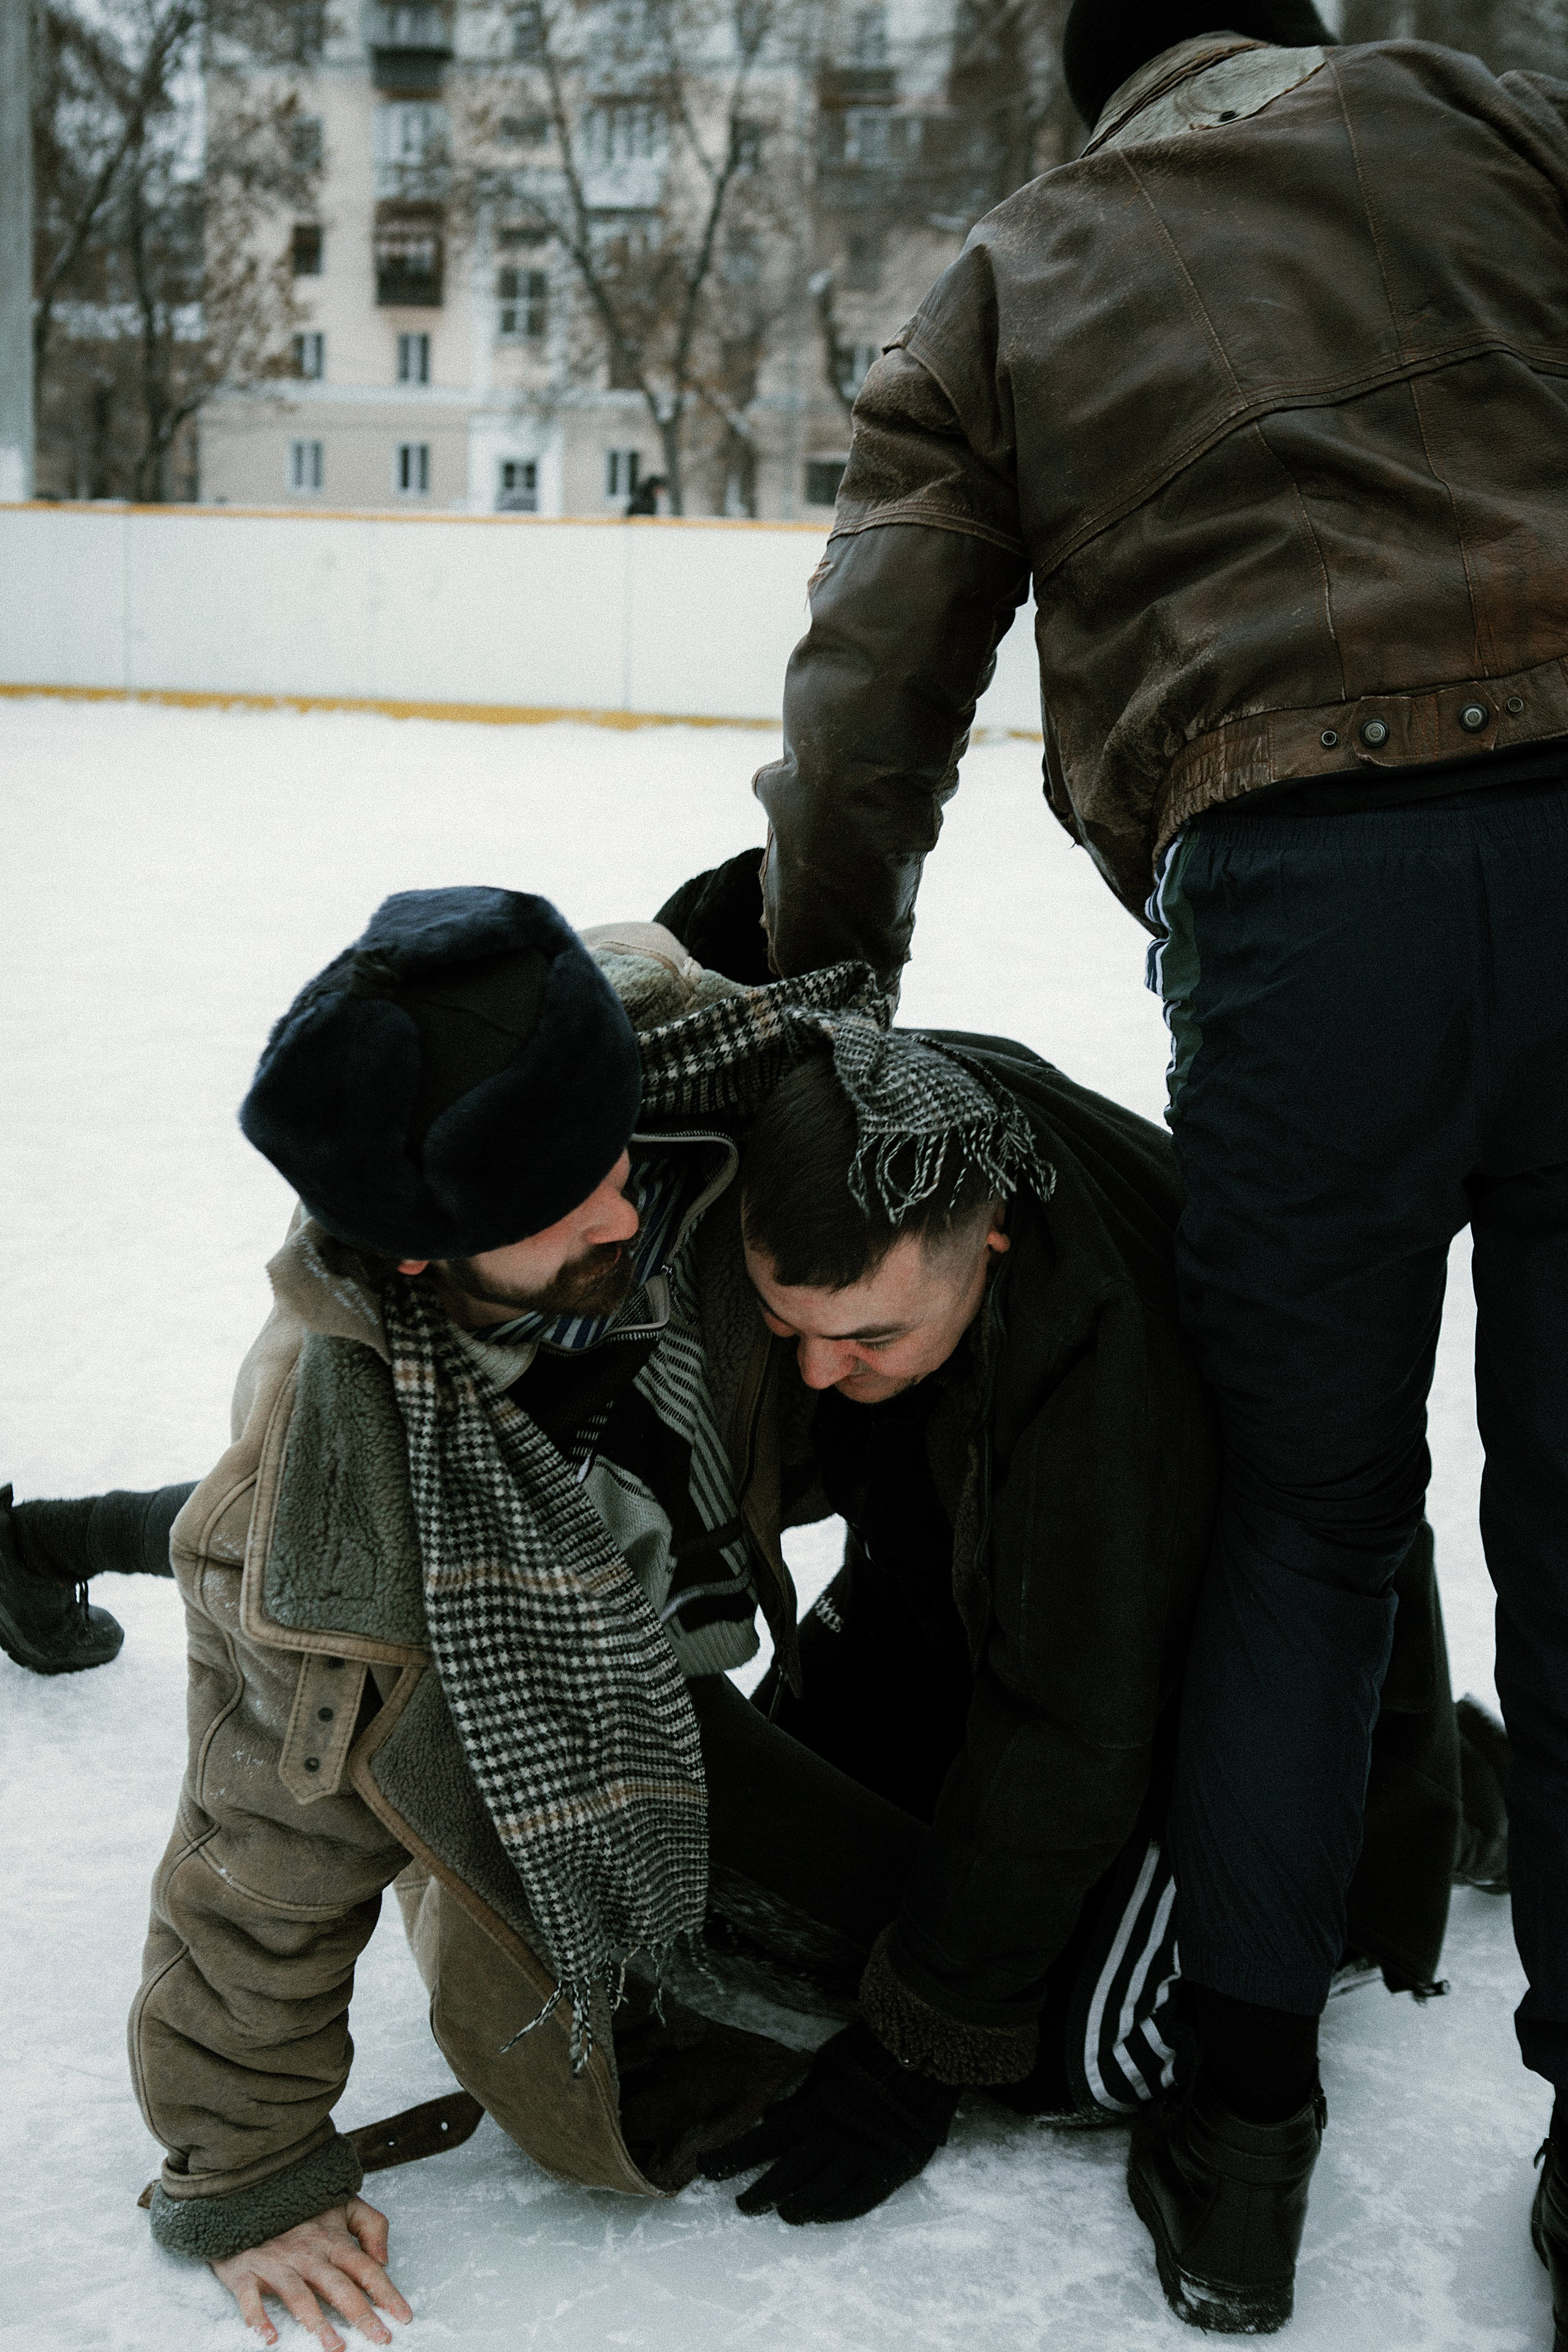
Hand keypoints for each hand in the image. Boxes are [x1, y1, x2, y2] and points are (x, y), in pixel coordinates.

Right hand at [211, 2196, 410, 2347]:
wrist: (248, 2200)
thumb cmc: (299, 2211)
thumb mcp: (342, 2206)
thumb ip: (370, 2226)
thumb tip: (384, 2259)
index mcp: (331, 2241)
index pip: (365, 2268)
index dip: (386, 2292)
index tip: (404, 2316)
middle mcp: (307, 2254)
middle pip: (338, 2286)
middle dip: (361, 2314)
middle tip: (380, 2338)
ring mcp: (276, 2264)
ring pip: (299, 2296)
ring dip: (317, 2323)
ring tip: (336, 2347)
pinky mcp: (246, 2272)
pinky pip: (251, 2299)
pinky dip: (258, 2318)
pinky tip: (270, 2338)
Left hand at [702, 2021, 957, 2223]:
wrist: (920, 2053)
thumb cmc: (868, 2054)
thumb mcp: (824, 2067)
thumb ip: (799, 2097)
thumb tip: (770, 2116)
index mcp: (811, 2110)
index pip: (762, 2140)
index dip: (732, 2156)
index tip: (703, 2168)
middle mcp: (831, 2138)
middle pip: (786, 2174)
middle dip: (759, 2191)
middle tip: (741, 2204)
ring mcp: (860, 2156)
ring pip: (820, 2194)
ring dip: (797, 2206)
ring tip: (782, 2212)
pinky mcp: (889, 2168)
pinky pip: (858, 2200)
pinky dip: (836, 2211)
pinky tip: (820, 2216)